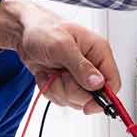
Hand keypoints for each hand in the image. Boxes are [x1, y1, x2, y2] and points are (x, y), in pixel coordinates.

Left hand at [0, 0, 121, 115]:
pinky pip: (62, 99)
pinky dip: (50, 90)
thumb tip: (97, 83)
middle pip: (92, 96)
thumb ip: (81, 66)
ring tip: (51, 71)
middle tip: (60, 74)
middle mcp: (91, 65)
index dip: (104, 98)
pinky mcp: (66, 83)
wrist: (23, 33)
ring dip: (58, 89)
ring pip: (75, 99)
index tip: (87, 105)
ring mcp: (78, 76)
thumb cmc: (43, 30)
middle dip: (71, 90)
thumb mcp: (62, 46)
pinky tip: (46, 74)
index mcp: (99, 51)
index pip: (113, 82)